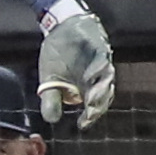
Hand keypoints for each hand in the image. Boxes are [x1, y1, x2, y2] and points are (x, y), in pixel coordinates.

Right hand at [39, 3, 114, 127]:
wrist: (60, 29)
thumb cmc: (56, 57)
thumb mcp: (49, 81)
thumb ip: (51, 100)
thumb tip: (51, 120)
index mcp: (86, 88)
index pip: (93, 106)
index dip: (89, 116)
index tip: (82, 125)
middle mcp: (97, 79)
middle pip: (103, 94)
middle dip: (97, 104)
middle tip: (90, 112)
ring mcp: (101, 64)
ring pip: (106, 79)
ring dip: (100, 90)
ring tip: (92, 99)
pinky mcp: (100, 49)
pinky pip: (103, 60)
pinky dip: (98, 68)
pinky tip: (91, 76)